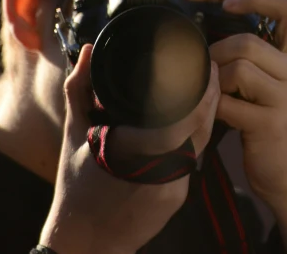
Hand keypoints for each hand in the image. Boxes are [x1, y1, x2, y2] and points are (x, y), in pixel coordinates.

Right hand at [40, 44, 220, 253]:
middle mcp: (159, 169)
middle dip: (211, 95)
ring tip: (210, 85)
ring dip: (209, 113)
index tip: (202, 64)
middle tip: (213, 67)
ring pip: (201, 142)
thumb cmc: (76, 186)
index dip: (199, 92)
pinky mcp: (179, 197)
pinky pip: (193, 158)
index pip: (181, 118)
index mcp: (132, 150)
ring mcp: (173, 186)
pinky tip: (198, 117)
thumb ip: (79, 89)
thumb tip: (88, 52)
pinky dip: (197, 134)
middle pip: (200, 127)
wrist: (86, 240)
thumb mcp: (74, 133)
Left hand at [211, 0, 286, 253]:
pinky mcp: (272, 124)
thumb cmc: (277, 128)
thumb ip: (261, 58)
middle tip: (208, 71)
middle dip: (218, 52)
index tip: (228, 4)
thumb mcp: (279, 86)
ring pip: (238, 68)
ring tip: (215, 94)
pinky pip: (229, 103)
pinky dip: (215, 107)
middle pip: (248, 41)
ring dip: (215, 80)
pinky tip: (218, 116)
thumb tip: (214, 31)